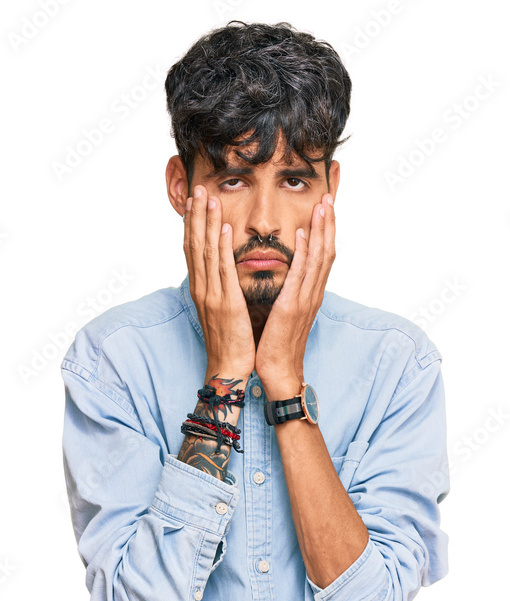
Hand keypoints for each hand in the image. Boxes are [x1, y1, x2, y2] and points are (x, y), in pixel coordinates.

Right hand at [184, 186, 254, 380]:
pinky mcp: (226, 304)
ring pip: (206, 252)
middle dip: (196, 215)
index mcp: (201, 290)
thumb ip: (220, 288)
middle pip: (194, 245)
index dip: (192, 224)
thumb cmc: (229, 342)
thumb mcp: (221, 310)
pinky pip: (222, 271)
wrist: (229, 368)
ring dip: (207, 222)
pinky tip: (223, 228)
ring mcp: (211, 296)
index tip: (194, 201)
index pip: (192, 250)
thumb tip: (222, 271)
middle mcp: (202, 289)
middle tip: (197, 188)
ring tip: (208, 197)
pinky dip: (221, 248)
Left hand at [255, 193, 335, 397]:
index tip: (326, 208)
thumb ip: (289, 293)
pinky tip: (303, 234)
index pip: (323, 256)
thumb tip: (285, 275)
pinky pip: (301, 275)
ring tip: (323, 205)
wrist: (279, 372)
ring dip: (322, 229)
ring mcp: (305, 300)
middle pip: (327, 251)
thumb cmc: (278, 346)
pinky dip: (305, 252)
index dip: (326, 231)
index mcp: (310, 295)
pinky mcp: (292, 307)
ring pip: (319, 258)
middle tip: (329, 196)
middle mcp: (313, 294)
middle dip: (329, 223)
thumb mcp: (285, 313)